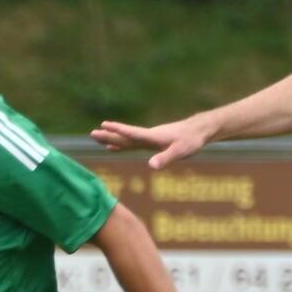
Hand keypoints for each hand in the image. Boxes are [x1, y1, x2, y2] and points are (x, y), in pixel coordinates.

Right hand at [90, 115, 215, 169]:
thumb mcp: (180, 151)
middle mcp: (148, 136)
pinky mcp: (151, 141)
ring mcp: (149, 138)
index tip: (104, 125)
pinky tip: (114, 148)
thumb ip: (165, 158)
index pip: (132, 133)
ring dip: (112, 139)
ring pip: (126, 139)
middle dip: (109, 135)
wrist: (199, 130)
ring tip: (96, 138)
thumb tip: (150, 166)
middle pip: (125, 136)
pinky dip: (121, 144)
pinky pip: (132, 143)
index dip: (118, 130)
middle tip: (92, 133)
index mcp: (152, 136)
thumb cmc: (191, 140)